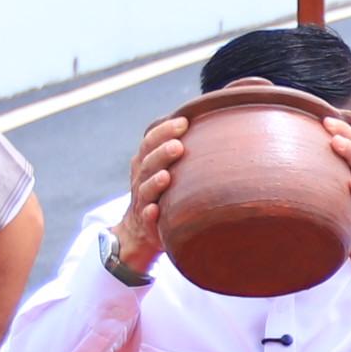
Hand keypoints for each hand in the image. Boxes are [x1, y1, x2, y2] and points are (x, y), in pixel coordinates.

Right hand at [112, 116, 189, 276]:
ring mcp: (142, 202)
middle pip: (148, 163)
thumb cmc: (162, 191)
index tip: (183, 121)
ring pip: (145, 190)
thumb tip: (210, 121)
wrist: (140, 230)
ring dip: (155, 183)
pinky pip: (146, 218)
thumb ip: (177, 148)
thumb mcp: (165, 167)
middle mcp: (141, 179)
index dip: (163, 131)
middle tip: (178, 145)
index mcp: (145, 163)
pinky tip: (155, 210)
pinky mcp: (147, 224)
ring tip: (167, 176)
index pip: (150, 142)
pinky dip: (149, 214)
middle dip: (162, 153)